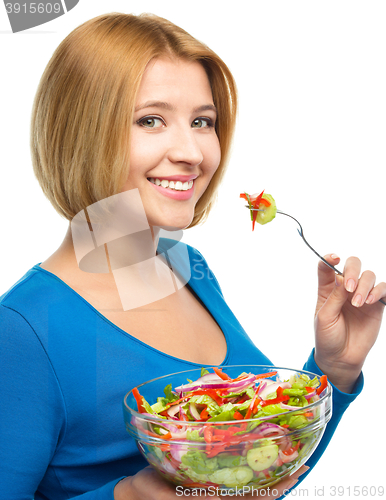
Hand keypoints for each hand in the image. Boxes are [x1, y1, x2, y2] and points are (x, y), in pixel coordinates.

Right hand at [114, 465, 308, 498]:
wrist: (133, 492)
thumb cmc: (146, 493)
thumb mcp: (164, 497)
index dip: (275, 490)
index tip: (297, 475)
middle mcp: (218, 496)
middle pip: (257, 492)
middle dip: (281, 479)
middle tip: (303, 463)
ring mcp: (214, 488)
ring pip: (248, 483)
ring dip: (269, 471)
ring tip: (287, 454)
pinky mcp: (205, 479)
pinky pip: (232, 474)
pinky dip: (247, 464)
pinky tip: (254, 450)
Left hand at [314, 254, 385, 392]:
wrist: (341, 358)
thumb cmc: (327, 337)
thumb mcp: (325, 317)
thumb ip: (334, 297)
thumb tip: (342, 277)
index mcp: (327, 289)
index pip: (327, 266)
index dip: (329, 258)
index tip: (334, 258)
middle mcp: (344, 288)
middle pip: (352, 265)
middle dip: (352, 271)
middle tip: (349, 288)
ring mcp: (361, 295)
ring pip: (368, 276)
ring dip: (364, 286)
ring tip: (358, 303)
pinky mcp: (376, 305)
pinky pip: (383, 289)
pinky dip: (378, 291)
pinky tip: (369, 301)